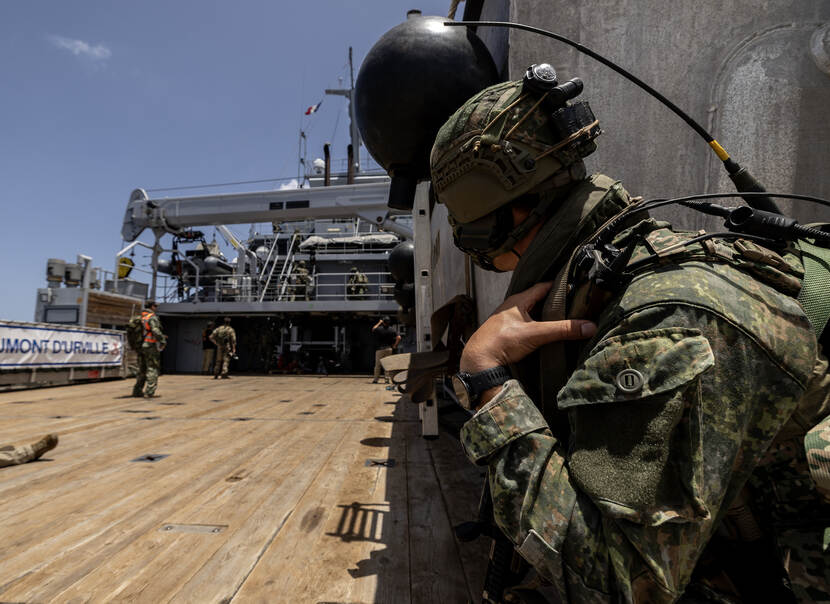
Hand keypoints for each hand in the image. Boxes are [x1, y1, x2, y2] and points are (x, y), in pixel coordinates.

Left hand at [460, 281, 596, 374]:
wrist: (479, 361)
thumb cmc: (501, 342)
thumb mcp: (536, 334)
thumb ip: (562, 330)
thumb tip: (588, 326)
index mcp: (518, 301)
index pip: (542, 287)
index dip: (558, 286)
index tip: (573, 286)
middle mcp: (511, 307)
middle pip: (537, 300)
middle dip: (552, 301)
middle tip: (571, 303)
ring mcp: (507, 321)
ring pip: (530, 313)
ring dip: (543, 315)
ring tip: (561, 317)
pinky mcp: (506, 333)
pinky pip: (525, 325)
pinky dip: (535, 326)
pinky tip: (542, 332)